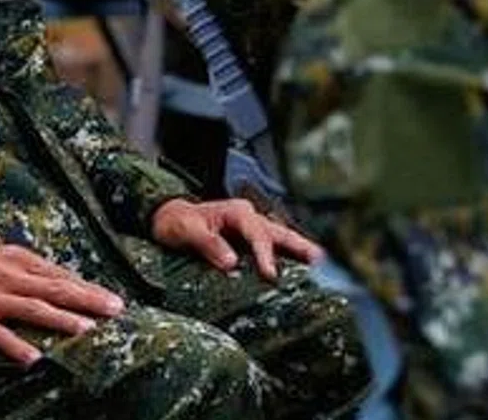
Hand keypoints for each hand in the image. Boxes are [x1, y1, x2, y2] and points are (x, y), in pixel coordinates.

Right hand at [0, 245, 125, 364]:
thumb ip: (27, 271)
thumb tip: (64, 283)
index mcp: (13, 259)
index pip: (58, 273)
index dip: (87, 286)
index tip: (113, 298)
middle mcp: (4, 275)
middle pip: (52, 288)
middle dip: (86, 299)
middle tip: (115, 309)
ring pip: (30, 308)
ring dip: (59, 320)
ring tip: (85, 331)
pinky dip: (15, 346)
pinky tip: (34, 359)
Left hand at [151, 198, 321, 279]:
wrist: (167, 220)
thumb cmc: (176, 223)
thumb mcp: (186, 231)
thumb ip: (208, 244)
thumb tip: (231, 263)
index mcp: (235, 212)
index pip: (256, 233)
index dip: (265, 254)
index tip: (271, 274)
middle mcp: (247, 217)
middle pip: (278, 232)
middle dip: (299, 246)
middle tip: (319, 261)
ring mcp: (250, 229)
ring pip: (280, 238)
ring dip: (299, 250)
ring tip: (321, 265)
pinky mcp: (248, 242)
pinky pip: (272, 248)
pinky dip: (287, 257)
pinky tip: (300, 269)